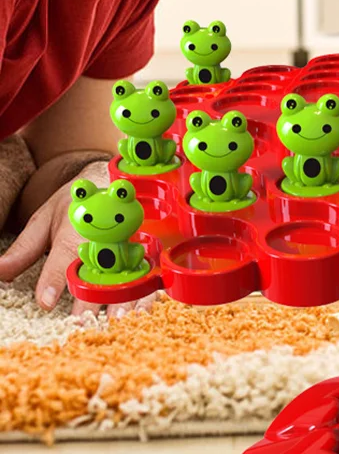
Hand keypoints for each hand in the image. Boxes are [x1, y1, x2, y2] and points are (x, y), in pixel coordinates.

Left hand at [0, 165, 154, 317]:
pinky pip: (151, 273)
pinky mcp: (148, 250)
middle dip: (95, 296)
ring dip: (126, 298)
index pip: (67, 252)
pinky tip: (143, 313)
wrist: (113, 180)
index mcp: (79, 225)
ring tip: (118, 321)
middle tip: (84, 321)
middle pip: (103, 266)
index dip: (56, 277)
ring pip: (132, 271)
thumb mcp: (45, 219)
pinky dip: (149, 294)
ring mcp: (132, 243)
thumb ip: (25, 249)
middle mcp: (108, 235)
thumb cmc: (76, 204)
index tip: (47, 302)